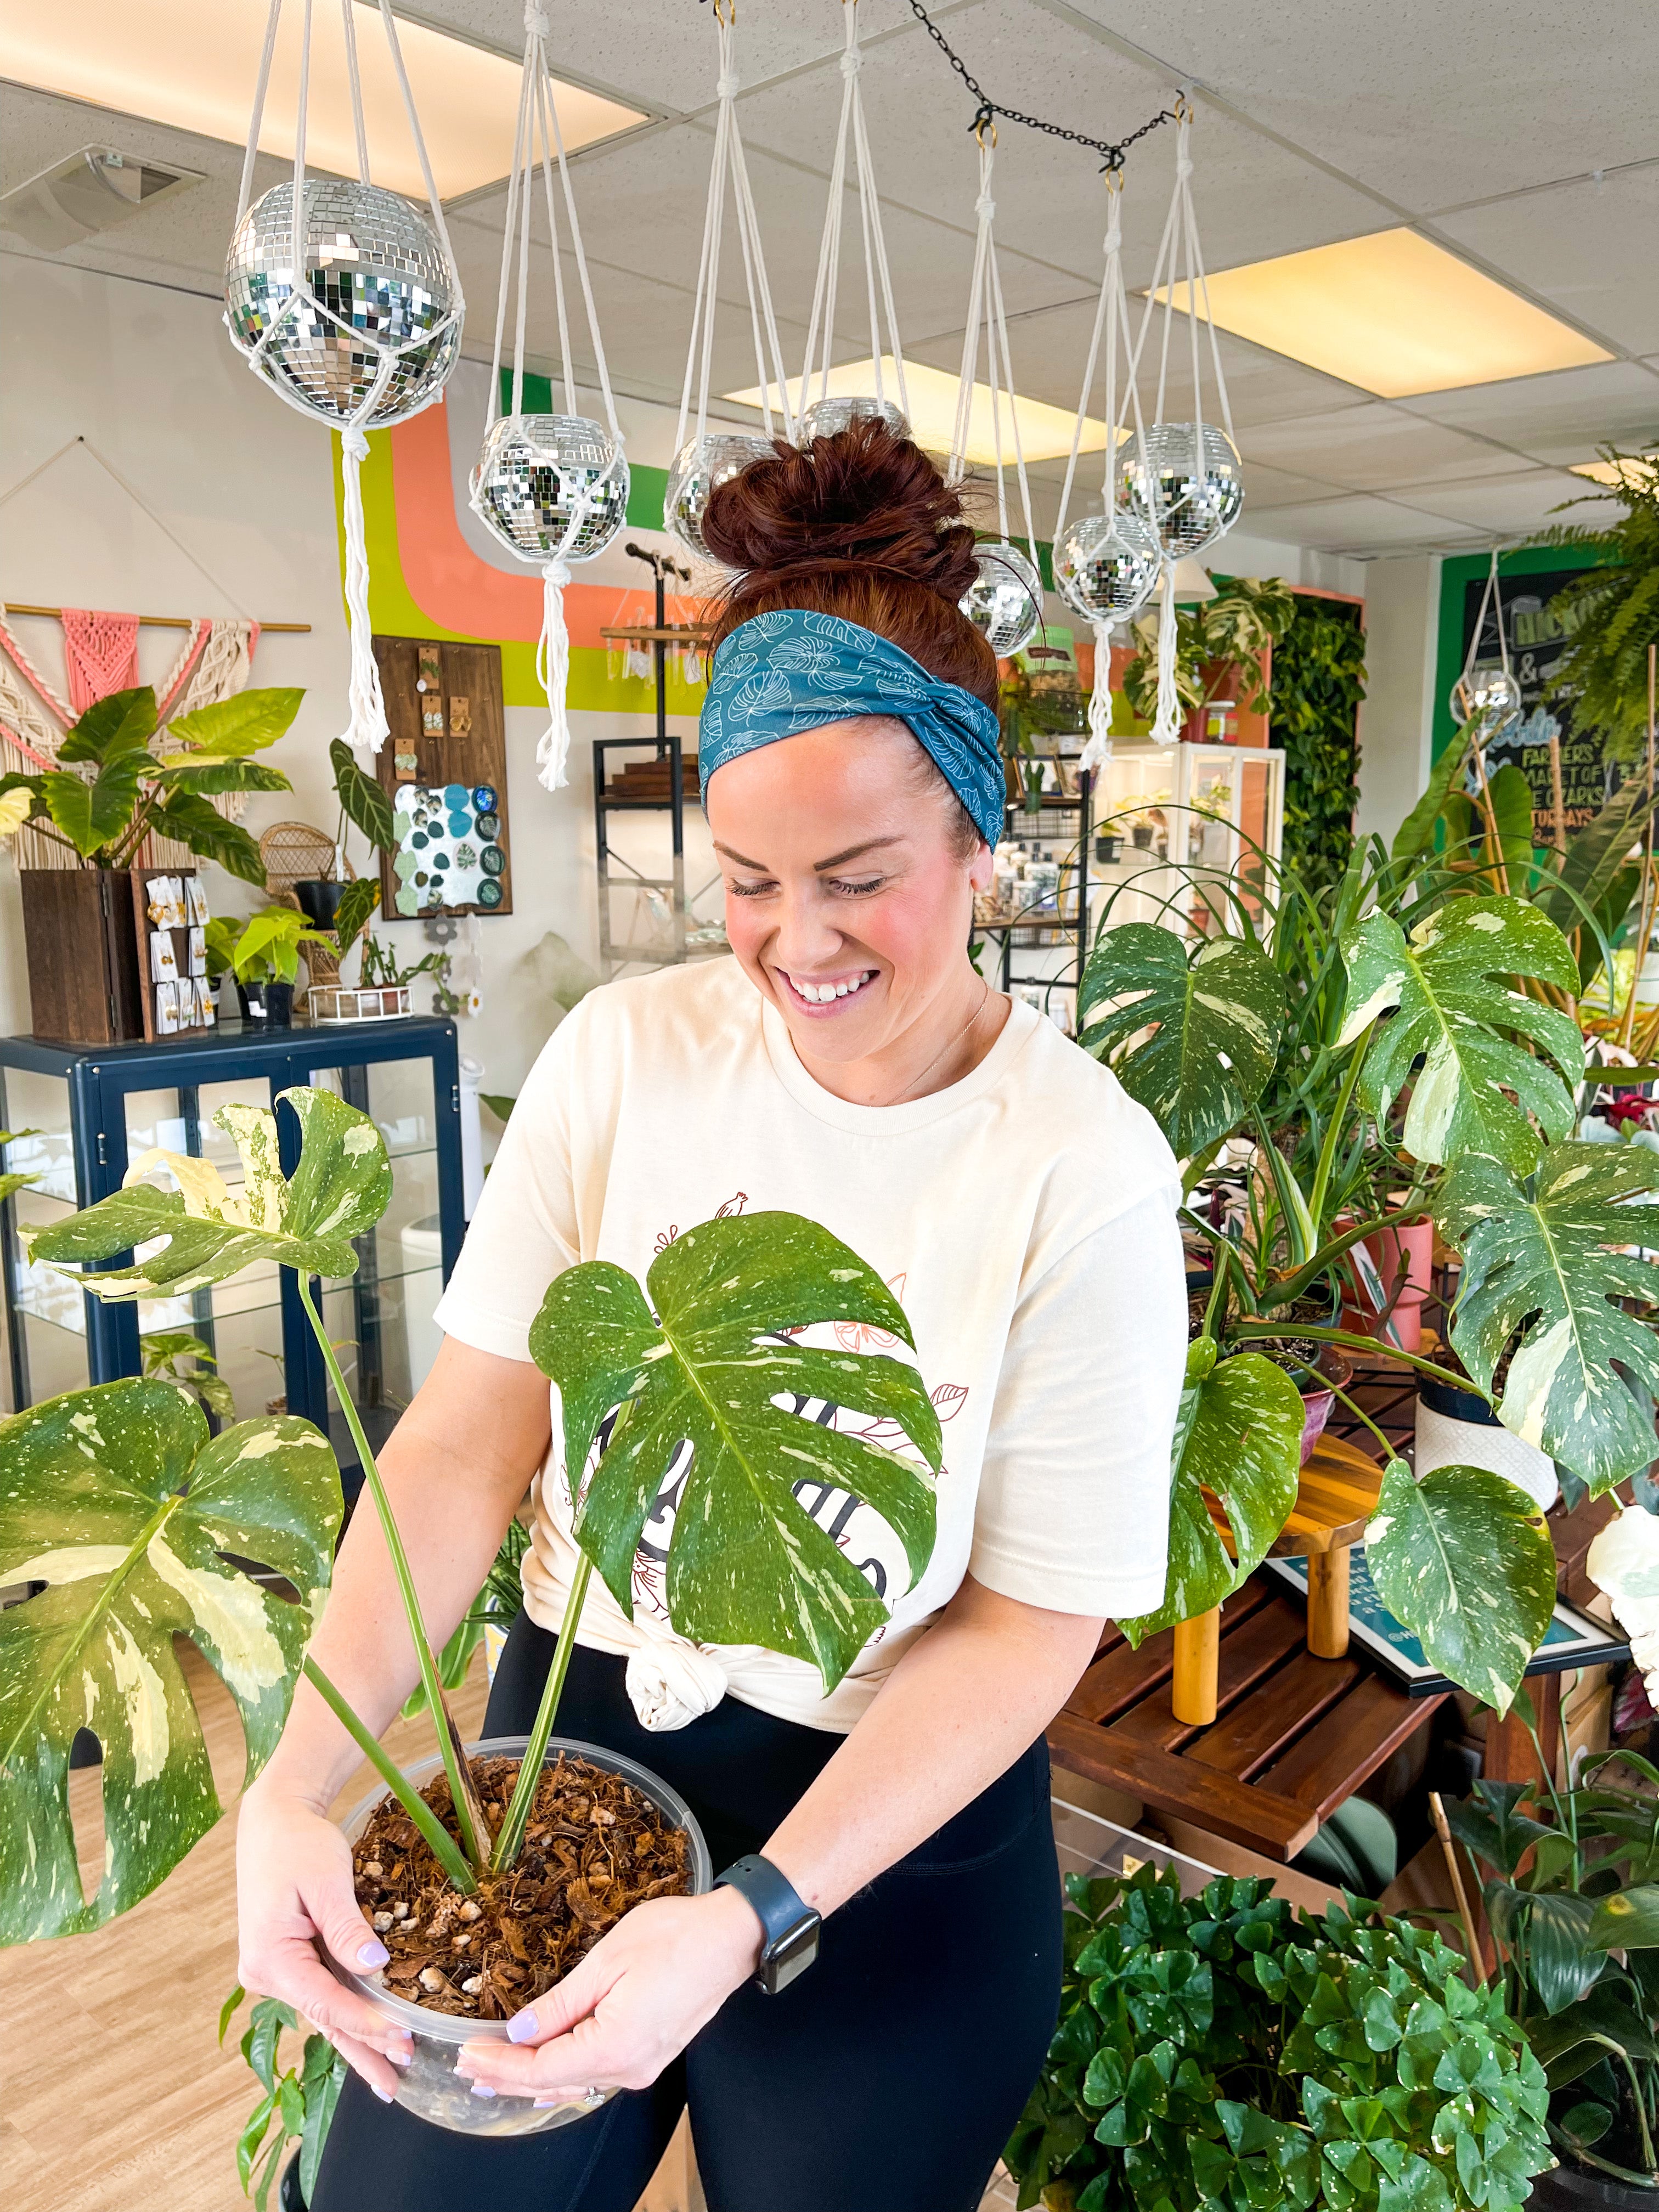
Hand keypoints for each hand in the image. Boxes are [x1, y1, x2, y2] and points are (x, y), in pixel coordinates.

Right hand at [235, 1773, 413, 2100]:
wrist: (272, 1822)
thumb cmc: (297, 1844)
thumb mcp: (324, 1880)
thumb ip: (347, 1926)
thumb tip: (374, 1968)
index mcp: (270, 1957)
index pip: (326, 2001)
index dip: (365, 2023)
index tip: (401, 2039)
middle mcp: (266, 1974)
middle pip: (323, 2018)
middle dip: (363, 2050)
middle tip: (398, 2081)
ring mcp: (274, 1971)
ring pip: (323, 2012)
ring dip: (356, 2040)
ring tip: (388, 2075)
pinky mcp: (288, 1962)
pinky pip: (321, 1995)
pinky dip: (346, 2016)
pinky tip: (366, 2040)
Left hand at [455, 1887, 762, 2104]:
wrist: (731, 1937)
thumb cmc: (675, 1936)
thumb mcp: (607, 1961)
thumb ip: (560, 2003)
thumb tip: (519, 2032)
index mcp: (615, 2047)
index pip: (541, 2069)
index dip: (500, 2063)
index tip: (467, 2052)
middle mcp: (629, 2069)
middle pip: (554, 2083)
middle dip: (507, 2076)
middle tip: (467, 2068)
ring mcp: (643, 2066)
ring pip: (574, 2082)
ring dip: (531, 2078)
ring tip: (493, 2074)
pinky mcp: (651, 2055)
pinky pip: (595, 2074)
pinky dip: (562, 2074)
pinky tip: (544, 2075)